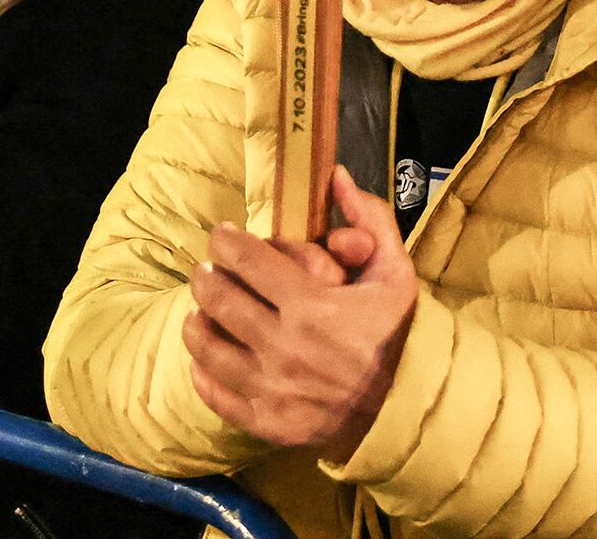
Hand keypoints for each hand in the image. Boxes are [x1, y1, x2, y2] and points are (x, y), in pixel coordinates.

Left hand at [183, 169, 416, 462]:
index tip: (222, 234)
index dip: (227, 241)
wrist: (400, 408)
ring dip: (196, 319)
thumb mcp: (395, 272)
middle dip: (206, 275)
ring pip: (207, 346)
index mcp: (314, 307)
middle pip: (220, 300)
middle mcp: (285, 348)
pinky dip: (201, 369)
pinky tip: (206, 355)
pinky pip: (214, 392)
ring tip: (200, 308)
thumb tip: (335, 174)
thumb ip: (370, 219)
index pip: (249, 261)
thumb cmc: (393, 334)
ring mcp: (271, 389)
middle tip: (206, 268)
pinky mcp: (264, 422)